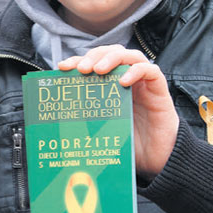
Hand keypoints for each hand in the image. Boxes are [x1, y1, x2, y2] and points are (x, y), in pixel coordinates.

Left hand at [59, 45, 178, 179]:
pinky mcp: (159, 90)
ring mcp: (143, 83)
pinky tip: (123, 81)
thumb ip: (84, 118)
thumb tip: (53, 121)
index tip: (62, 67)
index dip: (77, 61)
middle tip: (81, 69)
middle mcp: (126, 79)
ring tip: (99, 70)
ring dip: (113, 58)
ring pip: (131, 55)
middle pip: (110, 53)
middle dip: (94, 56)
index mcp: (110, 85)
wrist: (156, 159)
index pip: (93, 62)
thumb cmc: (128, 142)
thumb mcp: (101, 127)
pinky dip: (136, 71)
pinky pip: (151, 71)